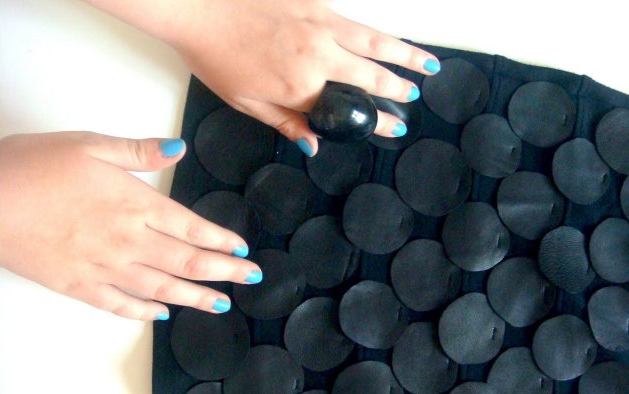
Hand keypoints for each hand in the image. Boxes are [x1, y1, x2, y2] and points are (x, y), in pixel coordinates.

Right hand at [0, 131, 261, 319]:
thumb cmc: (32, 166)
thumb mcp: (90, 144)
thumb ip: (139, 151)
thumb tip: (177, 149)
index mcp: (135, 203)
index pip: (192, 227)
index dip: (221, 241)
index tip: (242, 250)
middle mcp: (127, 241)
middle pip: (187, 262)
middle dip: (224, 272)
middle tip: (251, 279)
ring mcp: (103, 268)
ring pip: (161, 289)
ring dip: (196, 298)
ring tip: (221, 305)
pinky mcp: (77, 285)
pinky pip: (120, 305)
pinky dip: (144, 312)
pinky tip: (159, 314)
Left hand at [86, 0, 440, 155]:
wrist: (198, 6)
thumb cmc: (215, 53)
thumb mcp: (247, 102)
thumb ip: (287, 122)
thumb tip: (315, 145)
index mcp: (301, 87)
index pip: (351, 110)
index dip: (379, 121)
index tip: (396, 127)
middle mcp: (319, 56)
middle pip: (373, 76)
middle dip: (399, 89)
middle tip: (415, 97)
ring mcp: (321, 25)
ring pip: (376, 42)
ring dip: (407, 56)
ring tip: (429, 66)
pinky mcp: (316, 3)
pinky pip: (356, 20)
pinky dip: (378, 32)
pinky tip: (390, 39)